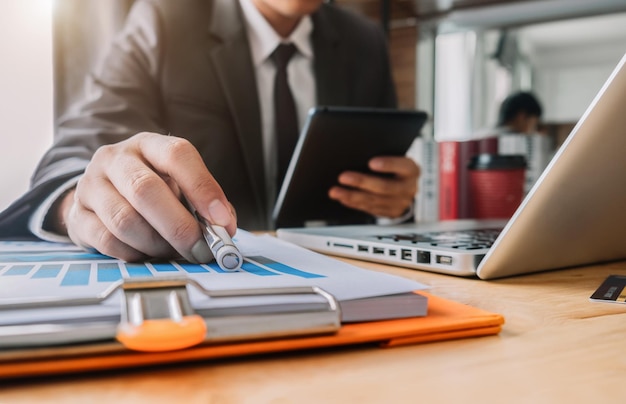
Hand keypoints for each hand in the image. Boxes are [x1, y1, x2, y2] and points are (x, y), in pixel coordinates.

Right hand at [53, 132, 236, 262]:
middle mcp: (116, 158)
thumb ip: (205, 204)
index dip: (203, 188)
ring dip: (156, 243)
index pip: (177, 154)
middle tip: (200, 249)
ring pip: (125, 219)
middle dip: (179, 226)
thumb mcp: (180, 186)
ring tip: (173, 251)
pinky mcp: (77, 215)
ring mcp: (91, 185)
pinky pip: (107, 240)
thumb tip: (224, 227)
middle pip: (146, 189)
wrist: (100, 196)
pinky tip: (146, 254)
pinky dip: (134, 253)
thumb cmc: (153, 191)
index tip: (221, 221)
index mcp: (149, 145)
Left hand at [328, 156, 419, 218]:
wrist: (405, 184)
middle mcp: (409, 188)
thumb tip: (356, 150)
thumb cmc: (394, 166)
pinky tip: (343, 198)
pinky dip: (355, 204)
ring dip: (352, 196)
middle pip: (385, 187)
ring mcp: (400, 203)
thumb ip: (380, 153)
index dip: (388, 164)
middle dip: (362, 182)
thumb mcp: (394, 156)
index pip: (402, 166)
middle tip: (343, 177)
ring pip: (374, 201)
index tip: (371, 162)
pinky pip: (370, 209)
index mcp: (412, 170)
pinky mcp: (391, 213)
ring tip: (335, 191)